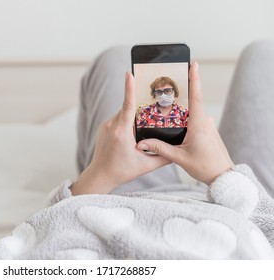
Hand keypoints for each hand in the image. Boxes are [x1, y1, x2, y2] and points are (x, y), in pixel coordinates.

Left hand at [71, 72, 169, 194]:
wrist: (99, 176)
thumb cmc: (121, 172)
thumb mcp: (146, 166)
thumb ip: (164, 156)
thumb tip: (180, 149)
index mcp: (121, 132)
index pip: (127, 105)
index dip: (129, 88)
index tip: (130, 73)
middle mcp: (111, 125)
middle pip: (128, 107)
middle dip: (141, 104)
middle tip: (155, 101)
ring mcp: (106, 126)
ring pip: (123, 113)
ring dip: (134, 114)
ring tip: (147, 119)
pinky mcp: (103, 128)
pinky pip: (118, 118)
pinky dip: (127, 119)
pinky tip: (135, 129)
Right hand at [137, 62, 233, 185]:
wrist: (223, 176)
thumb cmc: (204, 167)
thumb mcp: (179, 158)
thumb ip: (159, 148)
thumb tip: (141, 144)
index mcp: (199, 124)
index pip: (196, 97)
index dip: (194, 79)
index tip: (193, 64)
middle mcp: (205, 121)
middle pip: (191, 102)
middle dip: (180, 94)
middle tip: (166, 85)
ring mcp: (208, 125)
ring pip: (192, 112)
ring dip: (180, 109)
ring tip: (165, 106)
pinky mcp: (207, 130)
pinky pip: (194, 119)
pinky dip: (184, 118)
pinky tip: (174, 123)